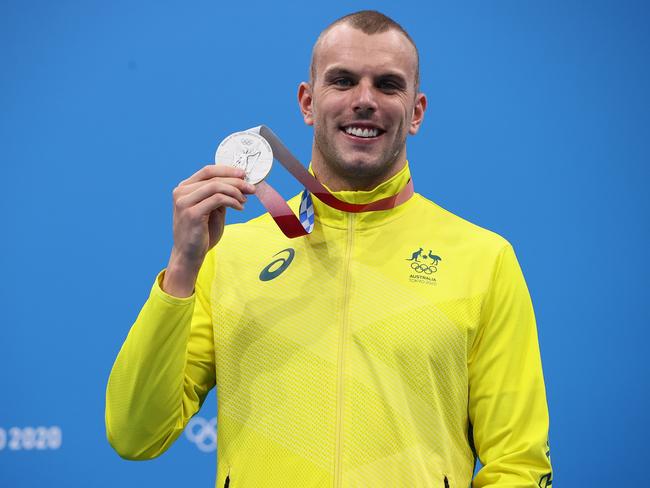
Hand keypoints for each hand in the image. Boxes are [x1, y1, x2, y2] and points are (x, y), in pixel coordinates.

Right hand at [162, 165, 255, 296]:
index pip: (207, 171)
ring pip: (216, 186)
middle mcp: (181, 192)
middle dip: (236, 181)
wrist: (189, 255)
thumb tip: (240, 182)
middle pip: (213, 177)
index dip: (227, 170)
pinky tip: (239, 208)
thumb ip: (220, 195)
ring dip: (235, 191)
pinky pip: (218, 199)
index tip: (244, 174)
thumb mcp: (212, 210)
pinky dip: (232, 201)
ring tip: (244, 201)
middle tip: (251, 188)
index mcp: (184, 188)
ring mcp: (184, 202)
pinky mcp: (192, 213)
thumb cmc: (201, 233)